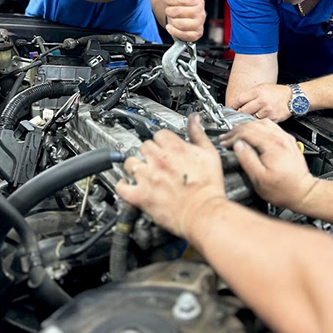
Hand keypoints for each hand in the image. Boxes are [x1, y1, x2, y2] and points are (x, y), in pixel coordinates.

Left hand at [115, 113, 226, 238]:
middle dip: (150, 151)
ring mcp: (147, 177)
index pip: (160, 134)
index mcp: (175, 148)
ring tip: (141, 170)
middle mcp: (159, 160)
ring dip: (135, 165)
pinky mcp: (141, 196)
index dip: (163, 140)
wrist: (204, 212)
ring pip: (130, 162)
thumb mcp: (210, 154)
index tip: (165, 146)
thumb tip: (194, 120)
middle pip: (144, 145)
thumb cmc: (209, 187)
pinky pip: (122, 187)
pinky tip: (126, 184)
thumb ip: (198, 134)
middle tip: (155, 159)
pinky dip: (122, 185)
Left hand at [165, 0, 205, 41]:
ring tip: (170, 19)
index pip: (181, 0)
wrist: (185, 18)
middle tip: (168, 10)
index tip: (167, 0)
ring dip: (172, 22)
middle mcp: (201, 13)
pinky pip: (184, 35)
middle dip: (169, 11)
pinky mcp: (197, 34)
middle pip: (180, 12)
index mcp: (198, 1)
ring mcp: (199, 24)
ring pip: (181, 24)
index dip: (170, 0)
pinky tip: (170, 27)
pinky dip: (174, 32)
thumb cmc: (182, 6)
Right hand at [220, 119, 317, 210]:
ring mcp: (285, 138)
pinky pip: (271, 127)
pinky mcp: (288, 141)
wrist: (303, 192)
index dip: (233, 136)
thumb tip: (237, 146)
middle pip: (254, 125)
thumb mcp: (259, 179)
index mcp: (272, 145)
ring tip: (236, 133)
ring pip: (263, 123)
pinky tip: (253, 132)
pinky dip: (258, 127)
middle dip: (237, 130)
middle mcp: (280, 138)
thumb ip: (247, 159)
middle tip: (226, 137)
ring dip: (247, 126)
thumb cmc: (283, 189)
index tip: (224, 142)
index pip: (247, 132)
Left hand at [230, 83, 291, 122]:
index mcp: (257, 92)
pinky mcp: (272, 118)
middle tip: (237, 116)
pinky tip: (257, 121)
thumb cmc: (276, 92)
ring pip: (251, 118)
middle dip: (239, 114)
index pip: (239, 100)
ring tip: (247, 119)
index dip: (233, 106)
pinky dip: (257, 123)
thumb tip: (237, 103)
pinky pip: (260, 123)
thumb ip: (249, 95)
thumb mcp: (261, 87)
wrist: (292, 98)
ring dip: (248, 119)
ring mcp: (267, 110)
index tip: (230, 109)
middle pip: (243, 111)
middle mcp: (262, 101)